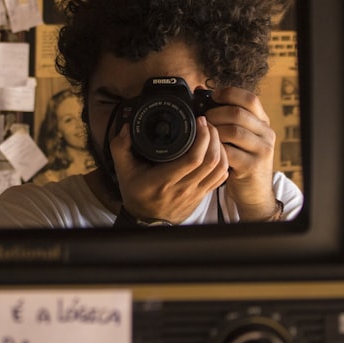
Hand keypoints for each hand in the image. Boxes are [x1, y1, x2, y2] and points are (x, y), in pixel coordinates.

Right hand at [109, 116, 229, 224]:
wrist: (145, 221)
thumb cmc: (136, 194)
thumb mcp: (123, 171)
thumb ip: (120, 148)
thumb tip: (127, 128)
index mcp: (164, 180)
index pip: (192, 159)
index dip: (201, 137)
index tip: (198, 121)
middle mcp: (183, 187)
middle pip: (210, 160)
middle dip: (213, 136)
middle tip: (207, 123)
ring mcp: (195, 193)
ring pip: (219, 168)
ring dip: (220, 148)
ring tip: (212, 134)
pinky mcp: (202, 195)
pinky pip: (221, 177)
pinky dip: (224, 161)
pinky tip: (216, 150)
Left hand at [203, 87, 278, 220]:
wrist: (254, 192)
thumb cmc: (241, 160)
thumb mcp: (240, 136)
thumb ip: (227, 116)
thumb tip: (201, 91)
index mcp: (263, 122)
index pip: (250, 98)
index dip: (230, 94)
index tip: (213, 96)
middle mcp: (266, 133)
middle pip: (239, 113)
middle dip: (215, 114)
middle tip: (203, 120)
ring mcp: (262, 150)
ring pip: (233, 131)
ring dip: (214, 131)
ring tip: (205, 135)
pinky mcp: (252, 166)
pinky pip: (229, 152)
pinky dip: (215, 149)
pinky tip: (209, 150)